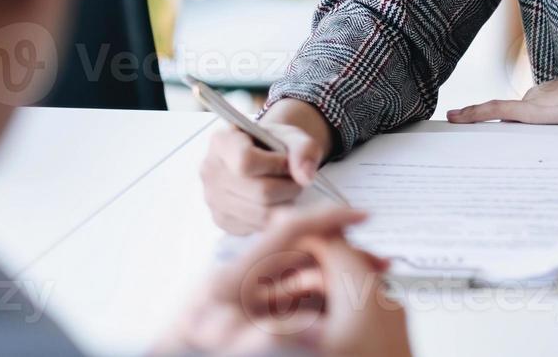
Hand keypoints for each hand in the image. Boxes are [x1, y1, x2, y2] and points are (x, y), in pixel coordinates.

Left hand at [155, 205, 410, 355]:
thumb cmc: (179, 353)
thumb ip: (260, 336)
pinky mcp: (253, 318)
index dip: (326, 219)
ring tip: (369, 289)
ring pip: (303, 279)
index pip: (286, 232)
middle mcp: (241, 282)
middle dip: (343, 256)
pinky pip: (295, 301)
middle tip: (378, 265)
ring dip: (337, 281)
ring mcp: (248, 300)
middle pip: (302, 254)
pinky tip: (342, 311)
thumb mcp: (220, 345)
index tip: (360, 215)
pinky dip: (322, 302)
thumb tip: (300, 328)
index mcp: (231, 279)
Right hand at [201, 99, 335, 233]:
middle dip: (288, 187)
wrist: (262, 157)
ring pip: (260, 214)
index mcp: (222, 141)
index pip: (246, 161)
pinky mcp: (220, 220)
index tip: (287, 161)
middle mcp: (210, 170)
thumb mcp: (293, 136)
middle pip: (259, 191)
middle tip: (295, 180)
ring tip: (287, 189)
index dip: (276, 165)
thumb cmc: (275, 145)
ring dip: (284, 204)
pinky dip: (273, 218)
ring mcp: (212, 197)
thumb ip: (304, 149)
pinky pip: (256, 227)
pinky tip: (275, 202)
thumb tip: (305, 177)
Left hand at [447, 58, 557, 124]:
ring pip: (500, 117)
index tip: (488, 130)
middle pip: (509, 118)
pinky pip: (496, 112)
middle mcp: (539, 96)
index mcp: (553, 97)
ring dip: (477, 122)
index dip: (506, 124)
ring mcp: (535, 101)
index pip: (523, 114)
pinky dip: (475, 114)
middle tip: (464, 135)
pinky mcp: (533, 110)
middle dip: (489, 128)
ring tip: (454, 124)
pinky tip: (456, 117)